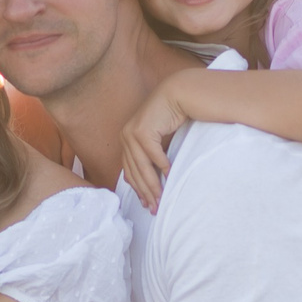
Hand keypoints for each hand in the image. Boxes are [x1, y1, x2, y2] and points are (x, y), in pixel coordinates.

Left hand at [119, 77, 187, 211]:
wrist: (176, 94)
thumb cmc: (169, 117)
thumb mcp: (156, 140)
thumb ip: (150, 157)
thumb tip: (153, 179)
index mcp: (126, 141)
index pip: (129, 171)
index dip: (138, 189)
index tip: (147, 203)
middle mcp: (125, 137)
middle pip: (135, 172)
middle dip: (145, 192)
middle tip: (154, 207)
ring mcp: (132, 133)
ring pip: (142, 166)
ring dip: (152, 184)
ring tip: (161, 197)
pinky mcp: (143, 131)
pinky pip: (153, 154)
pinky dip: (162, 166)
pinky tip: (169, 175)